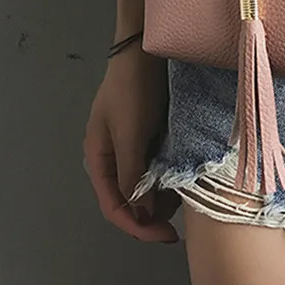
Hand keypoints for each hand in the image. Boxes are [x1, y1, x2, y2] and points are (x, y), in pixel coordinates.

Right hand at [83, 45, 180, 242]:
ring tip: (185, 194)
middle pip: (128, 198)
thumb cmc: (133, 89)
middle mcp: (113, 154)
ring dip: (163, 195)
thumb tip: (141, 212)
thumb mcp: (131, 133)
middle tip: (180, 219)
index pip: (113, 205)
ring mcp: (132, 143)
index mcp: (98, 156)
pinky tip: (185, 175)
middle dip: (152, 213)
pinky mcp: (150, 133)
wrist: (146, 47)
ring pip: (145, 184)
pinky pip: (158, 165)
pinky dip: (170, 175)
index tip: (166, 236)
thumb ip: (133, 173)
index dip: (137, 226)